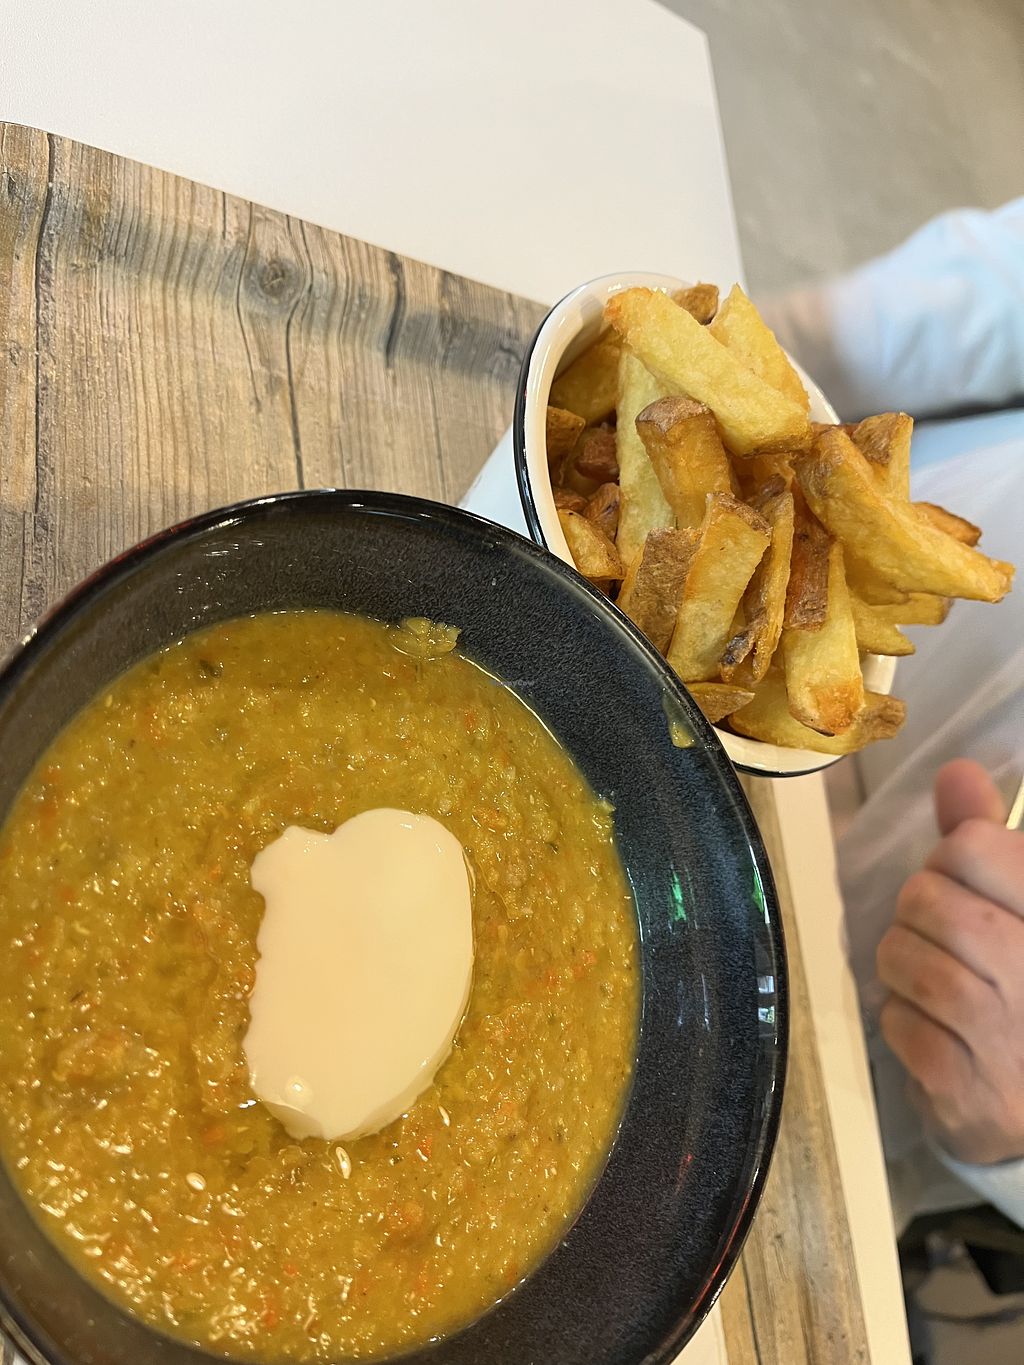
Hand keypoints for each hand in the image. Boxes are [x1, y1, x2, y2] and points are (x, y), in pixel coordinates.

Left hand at [876, 759, 1023, 1164]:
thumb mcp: (1020, 906)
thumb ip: (989, 844)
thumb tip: (956, 772)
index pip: (973, 847)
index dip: (955, 858)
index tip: (975, 885)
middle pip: (925, 898)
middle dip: (921, 911)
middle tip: (951, 938)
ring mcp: (1007, 1039)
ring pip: (901, 956)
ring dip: (904, 964)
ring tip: (940, 981)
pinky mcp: (969, 1092)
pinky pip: (895, 1023)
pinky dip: (903, 1021)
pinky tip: (940, 1031)